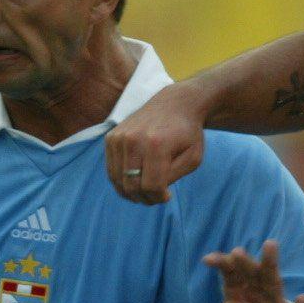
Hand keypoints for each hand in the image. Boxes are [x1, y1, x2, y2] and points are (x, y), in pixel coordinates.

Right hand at [106, 85, 207, 203]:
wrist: (174, 104)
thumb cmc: (187, 134)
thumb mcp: (192, 158)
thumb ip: (172, 177)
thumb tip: (152, 192)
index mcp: (156, 144)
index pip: (151, 186)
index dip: (159, 198)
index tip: (167, 196)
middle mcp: (133, 139)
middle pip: (131, 186)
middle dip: (145, 198)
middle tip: (155, 197)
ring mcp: (119, 138)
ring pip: (118, 180)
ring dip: (131, 192)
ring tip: (146, 190)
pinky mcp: (110, 138)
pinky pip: (111, 170)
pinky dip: (122, 180)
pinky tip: (136, 178)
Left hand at [207, 241, 303, 302]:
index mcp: (240, 296)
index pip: (231, 276)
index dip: (222, 265)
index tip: (209, 259)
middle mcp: (258, 295)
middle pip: (251, 273)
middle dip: (244, 262)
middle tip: (237, 252)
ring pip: (274, 282)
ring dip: (271, 264)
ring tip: (270, 245)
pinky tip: (303, 299)